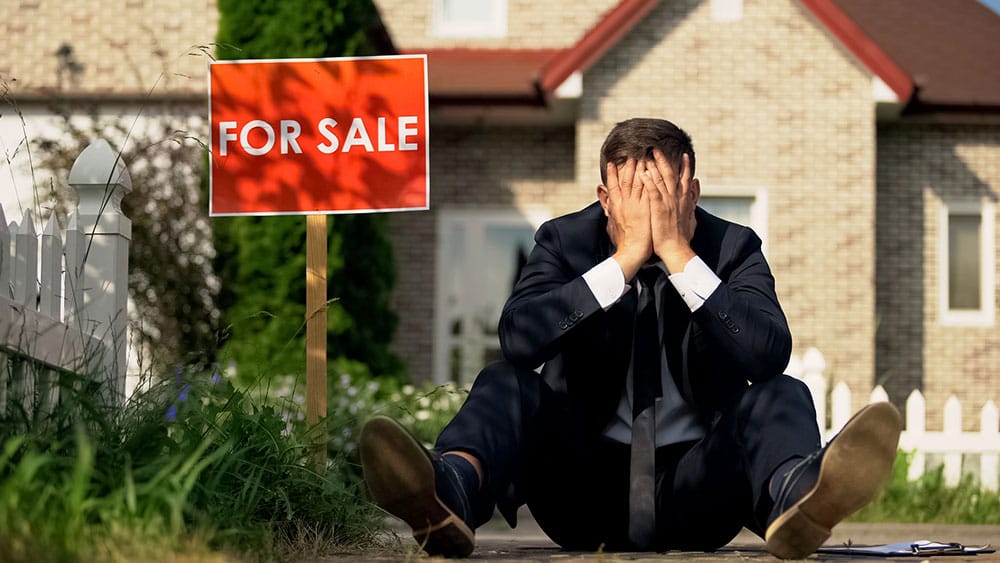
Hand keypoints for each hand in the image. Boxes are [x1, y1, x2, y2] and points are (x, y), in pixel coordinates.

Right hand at [605, 158, 652, 279]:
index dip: (611, 174)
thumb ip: (610, 213)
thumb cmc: (623, 242)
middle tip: (632, 156)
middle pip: (626, 180)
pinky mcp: (648, 208)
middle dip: (629, 166)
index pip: (612, 186)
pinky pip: (651, 189)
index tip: (611, 164)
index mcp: (615, 207)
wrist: (633, 252)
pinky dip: (653, 179)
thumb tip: (607, 206)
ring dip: (641, 168)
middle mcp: (625, 203)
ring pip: (639, 181)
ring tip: (644, 158)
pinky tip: (656, 171)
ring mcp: (637, 204)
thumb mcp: (611, 225)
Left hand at [642, 150, 697, 272]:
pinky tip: (643, 173)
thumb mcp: (691, 220)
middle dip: (664, 160)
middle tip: (657, 149)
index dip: (684, 166)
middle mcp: (677, 198)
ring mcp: (668, 202)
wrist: (677, 249)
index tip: (683, 155)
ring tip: (647, 156)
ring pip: (661, 179)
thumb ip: (692, 208)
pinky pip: (652, 191)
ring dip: (654, 166)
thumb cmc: (683, 238)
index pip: (685, 178)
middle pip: (671, 174)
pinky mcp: (658, 208)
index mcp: (684, 200)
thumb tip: (694, 203)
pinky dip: (648, 181)